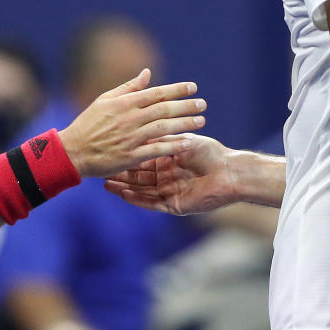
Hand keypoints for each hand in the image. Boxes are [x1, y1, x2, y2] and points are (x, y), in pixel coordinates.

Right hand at [60, 69, 205, 178]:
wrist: (73, 151)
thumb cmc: (88, 124)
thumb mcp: (105, 100)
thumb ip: (128, 87)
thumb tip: (147, 72)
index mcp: (124, 103)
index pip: (156, 93)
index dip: (177, 89)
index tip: (193, 87)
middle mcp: (130, 118)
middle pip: (165, 109)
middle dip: (186, 105)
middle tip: (203, 104)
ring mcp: (132, 137)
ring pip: (164, 127)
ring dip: (185, 124)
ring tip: (201, 121)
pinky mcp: (131, 156)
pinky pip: (157, 149)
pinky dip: (173, 145)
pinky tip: (188, 142)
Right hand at [104, 133, 237, 214]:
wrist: (229, 172)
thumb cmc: (209, 152)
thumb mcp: (182, 141)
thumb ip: (164, 137)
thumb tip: (146, 124)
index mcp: (168, 163)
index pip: (141, 160)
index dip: (126, 157)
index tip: (109, 151)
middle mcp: (166, 179)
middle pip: (137, 177)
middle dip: (119, 174)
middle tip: (99, 170)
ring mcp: (169, 193)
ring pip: (140, 192)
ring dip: (123, 188)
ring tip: (105, 183)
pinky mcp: (173, 206)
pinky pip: (151, 203)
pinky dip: (137, 199)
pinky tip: (123, 194)